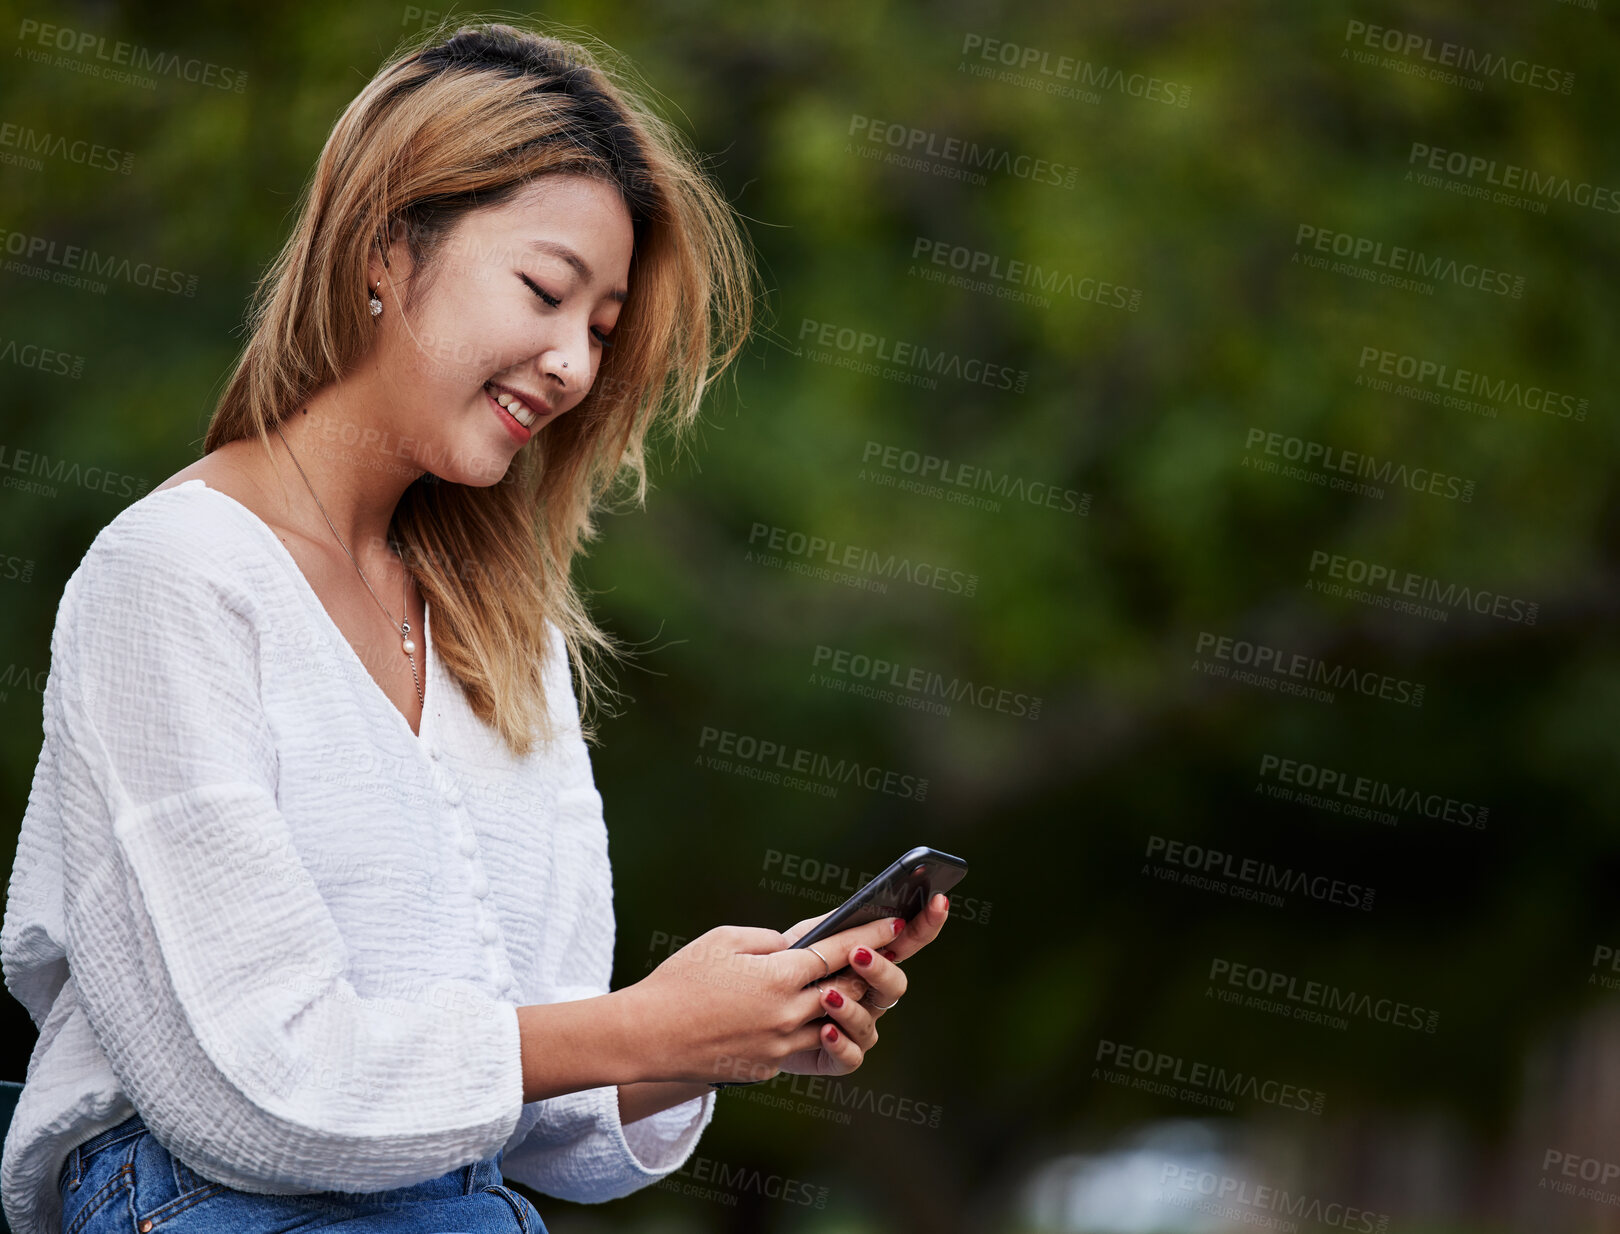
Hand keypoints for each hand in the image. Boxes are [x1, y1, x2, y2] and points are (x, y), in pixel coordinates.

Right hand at [626, 914, 907, 1085]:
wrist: (645, 1037)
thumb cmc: (679, 980)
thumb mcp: (723, 942)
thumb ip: (770, 941)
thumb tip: (799, 945)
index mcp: (778, 976)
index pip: (839, 952)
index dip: (870, 936)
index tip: (894, 924)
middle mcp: (787, 1014)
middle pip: (846, 989)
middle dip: (864, 970)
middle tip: (875, 953)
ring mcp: (780, 1047)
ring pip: (833, 1023)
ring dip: (843, 1003)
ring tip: (841, 984)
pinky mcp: (769, 1069)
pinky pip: (804, 1045)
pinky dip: (810, 1027)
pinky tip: (806, 1014)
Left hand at [775, 892, 950, 1077]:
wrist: (751, 1012)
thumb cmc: (784, 970)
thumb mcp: (807, 941)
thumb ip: (836, 927)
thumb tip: (868, 908)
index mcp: (870, 963)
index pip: (907, 942)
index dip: (927, 923)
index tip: (939, 901)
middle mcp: (871, 997)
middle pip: (895, 985)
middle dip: (880, 969)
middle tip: (858, 955)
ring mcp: (859, 1029)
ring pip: (870, 1021)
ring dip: (850, 1008)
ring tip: (827, 995)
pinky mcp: (839, 1057)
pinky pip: (850, 1056)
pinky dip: (839, 1043)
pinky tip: (825, 1031)